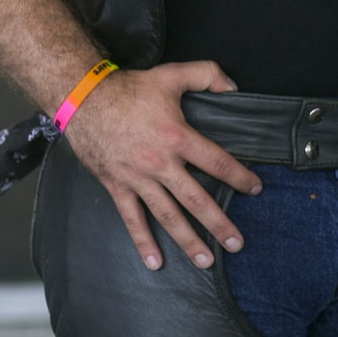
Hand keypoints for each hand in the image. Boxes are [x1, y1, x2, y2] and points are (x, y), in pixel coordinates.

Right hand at [63, 59, 261, 271]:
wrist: (82, 99)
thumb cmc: (128, 88)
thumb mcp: (171, 74)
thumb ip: (206, 74)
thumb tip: (232, 86)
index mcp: (177, 136)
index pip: (216, 161)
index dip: (239, 176)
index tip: (255, 188)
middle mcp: (160, 163)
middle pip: (196, 198)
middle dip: (219, 223)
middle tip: (237, 243)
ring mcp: (138, 178)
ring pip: (167, 215)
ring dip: (187, 240)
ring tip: (205, 260)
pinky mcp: (117, 186)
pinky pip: (132, 219)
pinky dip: (143, 241)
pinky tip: (155, 262)